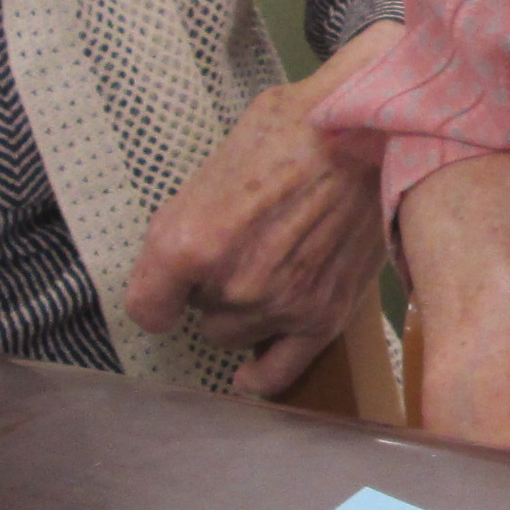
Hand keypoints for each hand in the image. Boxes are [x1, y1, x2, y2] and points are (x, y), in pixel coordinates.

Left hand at [127, 23, 396, 397]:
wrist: (363, 133)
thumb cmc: (287, 133)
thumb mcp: (211, 169)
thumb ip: (184, 226)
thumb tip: (172, 265)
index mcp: (188, 243)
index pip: (147, 307)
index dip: (158, 296)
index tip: (167, 292)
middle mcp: (229, 286)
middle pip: (199, 318)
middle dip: (212, 292)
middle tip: (243, 252)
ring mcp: (278, 307)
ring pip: (235, 337)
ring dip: (244, 314)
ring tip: (270, 272)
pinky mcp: (322, 318)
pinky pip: (277, 372)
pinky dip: (260, 377)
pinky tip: (249, 375)